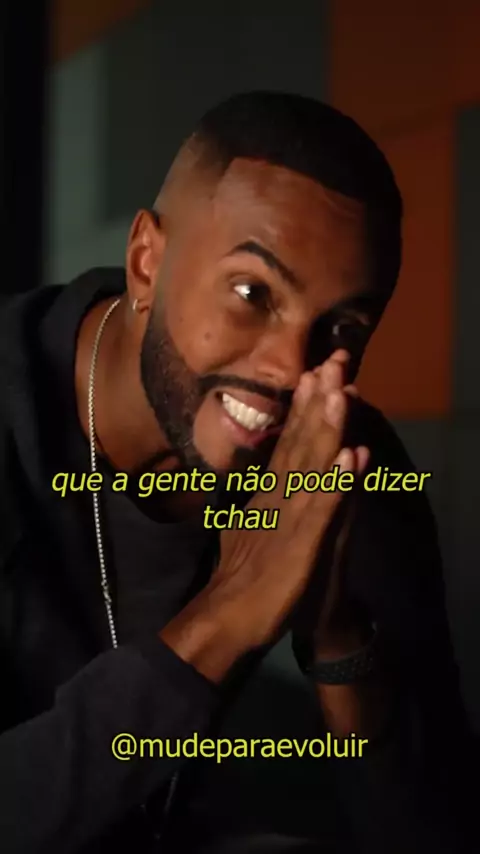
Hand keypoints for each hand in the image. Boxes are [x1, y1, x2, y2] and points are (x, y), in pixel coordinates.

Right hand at [202, 350, 368, 654]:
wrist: (227, 617)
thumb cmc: (239, 574)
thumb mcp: (244, 525)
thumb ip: (253, 497)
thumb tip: (255, 473)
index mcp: (268, 491)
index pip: (290, 441)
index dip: (306, 407)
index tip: (318, 373)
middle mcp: (278, 494)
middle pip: (301, 441)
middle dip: (319, 401)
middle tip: (335, 361)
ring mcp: (287, 516)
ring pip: (310, 466)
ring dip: (326, 428)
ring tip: (340, 392)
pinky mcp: (299, 543)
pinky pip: (321, 510)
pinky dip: (336, 484)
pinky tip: (351, 458)